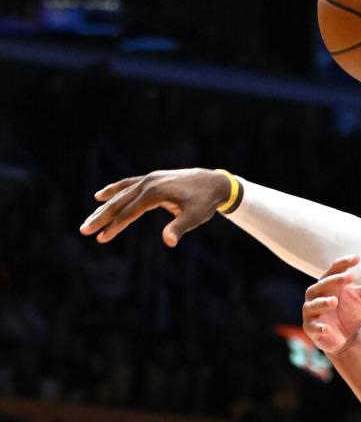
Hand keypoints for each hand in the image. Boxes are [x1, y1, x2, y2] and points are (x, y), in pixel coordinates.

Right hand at [79, 168, 231, 246]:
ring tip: (90, 219)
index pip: (129, 213)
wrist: (214, 183)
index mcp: (155, 193)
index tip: (101, 238)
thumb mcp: (195, 217)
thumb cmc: (205, 202)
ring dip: (104, 207)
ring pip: (121, 194)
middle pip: (119, 203)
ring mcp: (149, 179)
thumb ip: (179, 228)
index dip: (114, 227)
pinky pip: (128, 185)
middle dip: (101, 217)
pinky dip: (114, 190)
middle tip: (84, 230)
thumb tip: (168, 242)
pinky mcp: (152, 179)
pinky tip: (100, 196)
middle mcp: (148, 184)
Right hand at [302, 256, 360, 353]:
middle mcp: (317, 295)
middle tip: (350, 277)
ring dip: (323, 302)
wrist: (346, 337)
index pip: (334, 269)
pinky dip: (319, 328)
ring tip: (334, 301)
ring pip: (314, 305)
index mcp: (329, 284)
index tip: (357, 258)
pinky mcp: (311, 328)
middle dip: (335, 281)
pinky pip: (313, 327)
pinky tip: (327, 329)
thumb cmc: (351, 312)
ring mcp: (312, 312)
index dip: (344, 263)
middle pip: (322, 284)